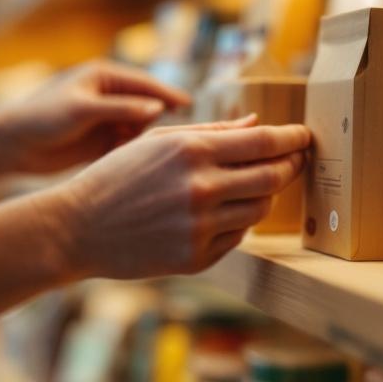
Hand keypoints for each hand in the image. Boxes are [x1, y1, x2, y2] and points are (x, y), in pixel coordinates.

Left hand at [0, 61, 190, 173]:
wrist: (11, 145)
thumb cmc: (41, 117)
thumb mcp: (83, 110)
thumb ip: (121, 109)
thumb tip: (158, 109)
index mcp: (103, 77)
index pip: (144, 83)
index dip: (167, 94)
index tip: (188, 105)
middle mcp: (108, 96)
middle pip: (146, 106)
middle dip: (158, 121)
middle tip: (172, 138)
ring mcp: (106, 119)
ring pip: (139, 128)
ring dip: (144, 139)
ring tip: (146, 152)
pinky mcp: (101, 141)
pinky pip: (127, 145)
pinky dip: (132, 152)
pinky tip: (133, 163)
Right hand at [45, 115, 309, 279]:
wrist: (77, 228)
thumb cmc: (116, 176)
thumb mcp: (158, 141)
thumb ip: (212, 132)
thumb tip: (257, 123)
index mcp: (192, 152)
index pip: (264, 143)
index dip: (293, 139)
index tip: (305, 136)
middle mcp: (201, 189)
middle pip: (273, 177)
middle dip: (292, 166)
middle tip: (298, 159)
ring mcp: (200, 227)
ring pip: (260, 209)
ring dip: (265, 195)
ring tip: (256, 183)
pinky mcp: (196, 258)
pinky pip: (238, 237)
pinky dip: (238, 222)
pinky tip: (222, 212)